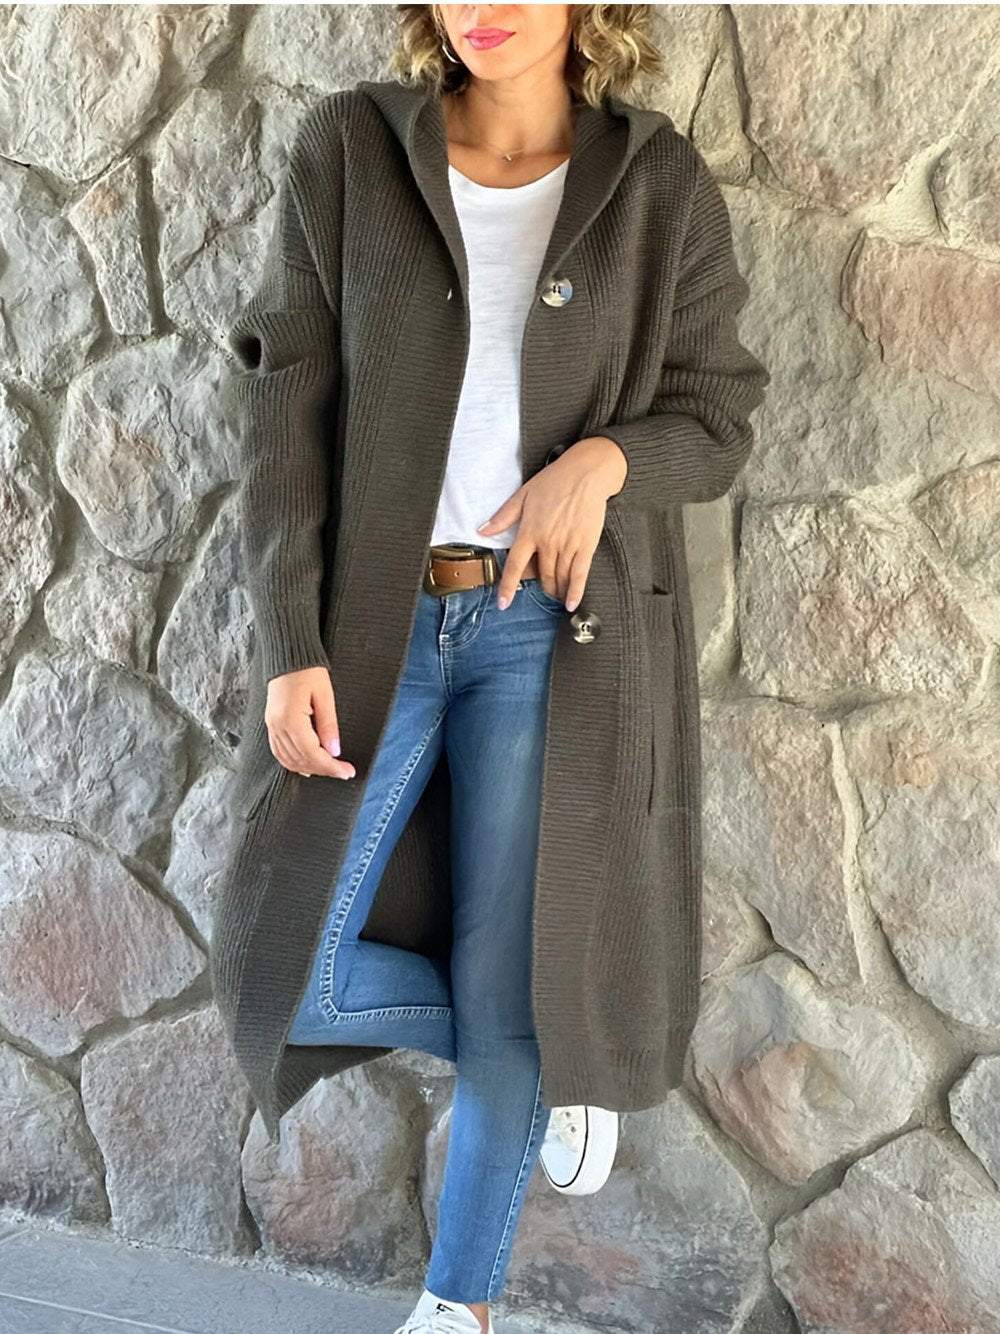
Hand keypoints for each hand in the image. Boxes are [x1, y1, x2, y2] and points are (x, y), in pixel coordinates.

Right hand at [264, 666, 355, 778]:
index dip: (331, 767)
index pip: (313, 754)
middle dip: (324, 769)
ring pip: (288, 759)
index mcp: (291, 719)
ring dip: (309, 768)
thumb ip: (329, 725)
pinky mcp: (271, 723)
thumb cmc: (308, 670)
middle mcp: (278, 726)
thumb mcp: (325, 696)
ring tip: (329, 769)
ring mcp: (272, 725)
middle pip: (301, 760)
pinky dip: (293, 762)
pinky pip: (279, 751)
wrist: (288, 654)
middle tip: (343, 771)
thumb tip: (334, 751)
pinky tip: (306, 766)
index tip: (348, 772)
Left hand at [476, 436, 627, 610]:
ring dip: (556, 590)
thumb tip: (482, 530)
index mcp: (530, 531)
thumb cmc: (554, 481)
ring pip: (559, 577)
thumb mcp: (523, 495)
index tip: (503, 604)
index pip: (515, 565)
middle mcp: (548, 542)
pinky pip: (580, 574)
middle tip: (541, 592)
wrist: (586, 474)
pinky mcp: (586, 545)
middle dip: (540, 587)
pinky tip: (571, 604)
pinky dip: (575, 591)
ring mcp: (568, 545)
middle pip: (540, 575)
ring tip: (555, 596)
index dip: (507, 587)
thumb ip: (503, 517)